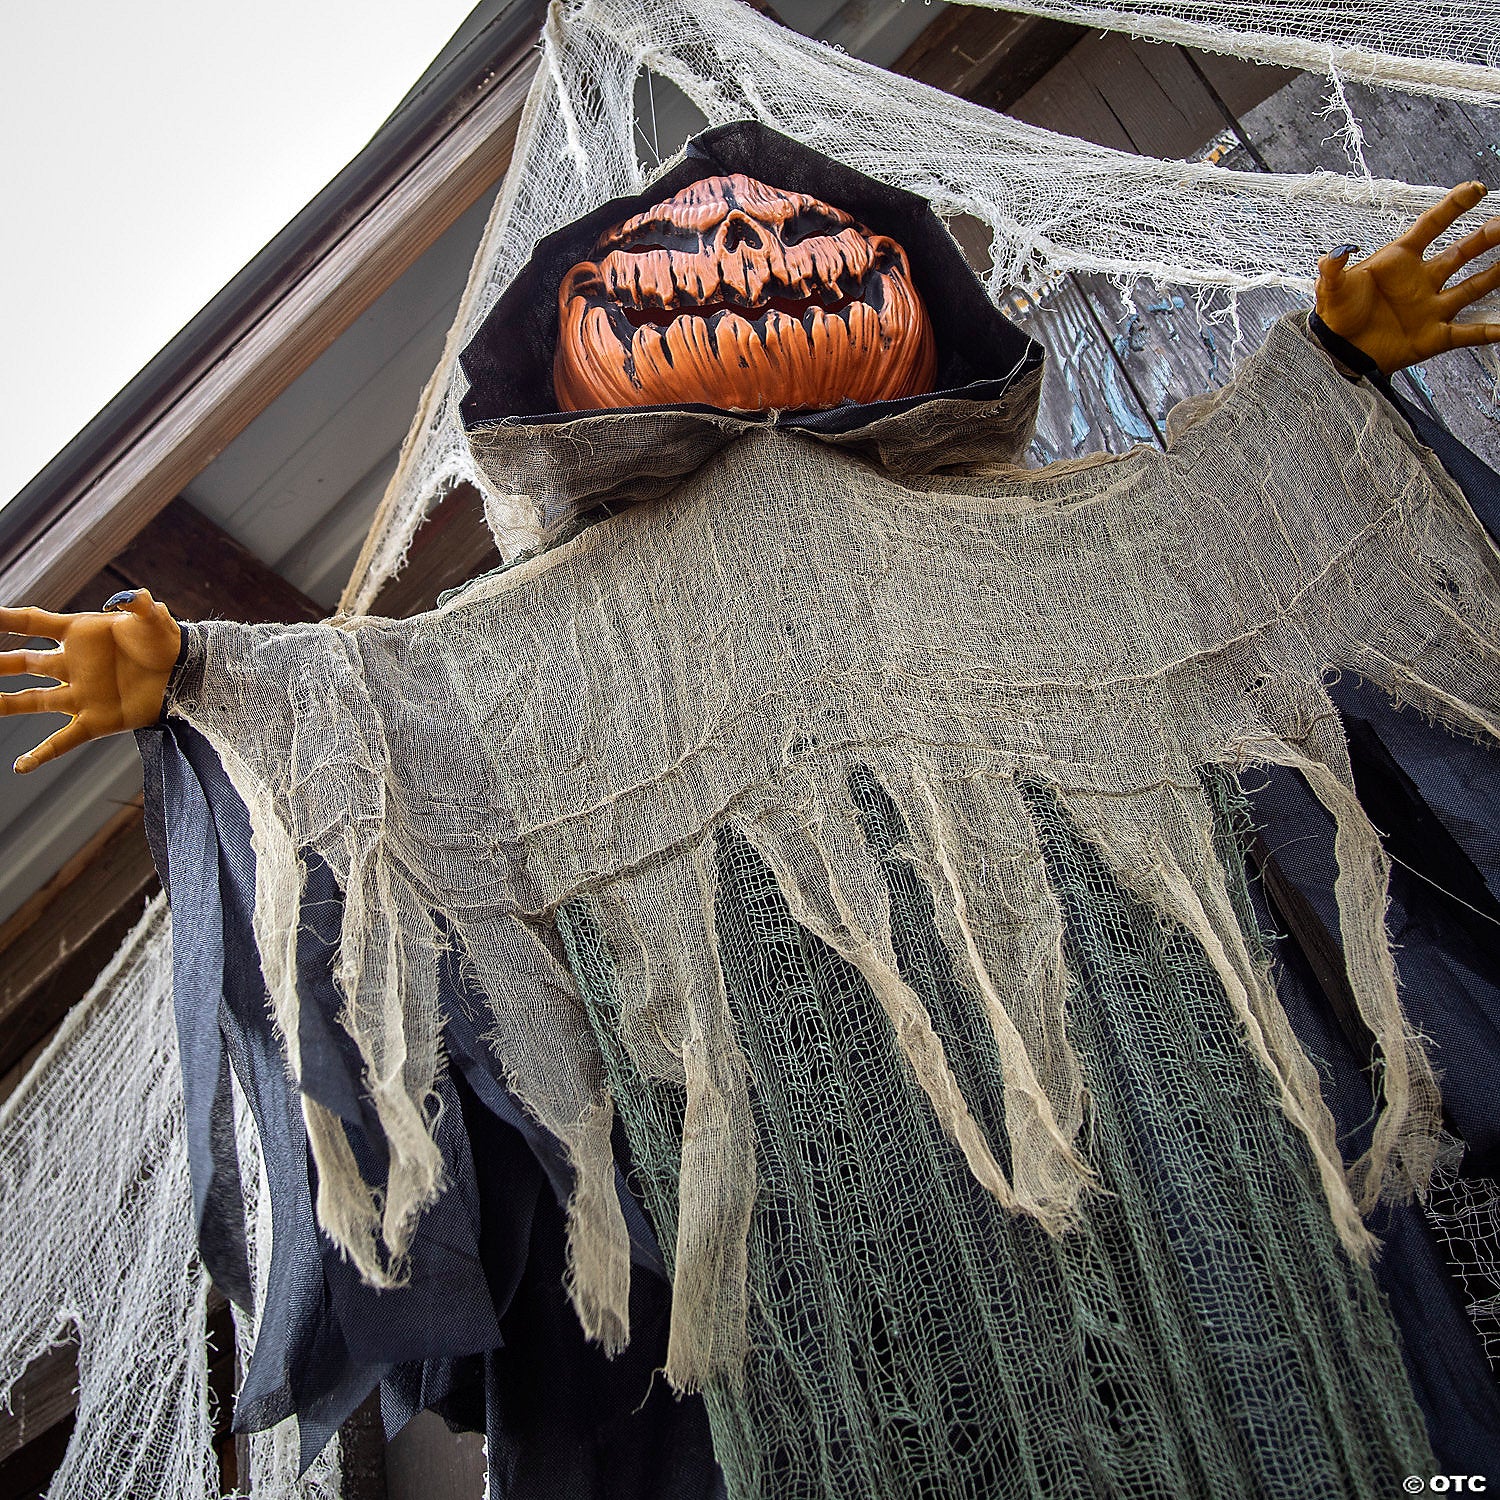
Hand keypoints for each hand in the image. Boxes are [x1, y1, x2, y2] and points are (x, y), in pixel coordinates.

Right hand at [0, 590, 180, 772]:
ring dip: (4, 704)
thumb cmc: (165, 641)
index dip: (5, 619)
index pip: (32, 622)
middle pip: (23, 662)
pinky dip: (42, 754)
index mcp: (79, 634)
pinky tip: (20, 767)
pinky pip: (62, 741)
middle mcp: (72, 664)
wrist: (185, 673)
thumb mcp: (153, 619)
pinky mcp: (95, 720)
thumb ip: (140, 605)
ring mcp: (80, 694)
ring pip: (31, 700)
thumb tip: (135, 596)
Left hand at [1316, 181, 1499, 374]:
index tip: (1475, 189)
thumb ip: (1333, 270)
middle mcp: (1421, 280)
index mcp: (1399, 260)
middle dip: (1484, 238)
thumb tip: (1335, 254)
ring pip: (1473, 287)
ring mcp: (1430, 307)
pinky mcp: (1434, 336)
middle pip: (1461, 253)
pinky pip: (1467, 333)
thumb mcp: (1331, 289)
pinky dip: (1489, 330)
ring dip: (1495, 275)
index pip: (1430, 226)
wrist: (1337, 352)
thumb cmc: (1336, 315)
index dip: (1451, 207)